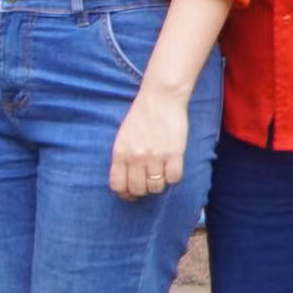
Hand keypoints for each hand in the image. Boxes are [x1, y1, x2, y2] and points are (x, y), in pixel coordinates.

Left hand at [109, 85, 190, 199]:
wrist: (160, 99)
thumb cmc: (141, 117)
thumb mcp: (123, 138)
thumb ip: (123, 158)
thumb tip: (126, 180)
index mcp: (120, 153)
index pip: (118, 185)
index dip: (125, 194)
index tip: (131, 194)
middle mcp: (135, 158)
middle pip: (138, 190)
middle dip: (143, 191)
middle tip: (148, 184)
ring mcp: (155, 156)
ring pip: (156, 187)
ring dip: (159, 185)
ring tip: (160, 174)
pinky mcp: (174, 153)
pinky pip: (174, 178)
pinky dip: (174, 177)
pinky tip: (172, 168)